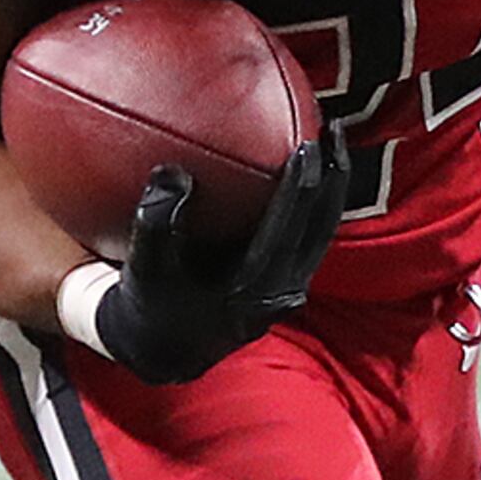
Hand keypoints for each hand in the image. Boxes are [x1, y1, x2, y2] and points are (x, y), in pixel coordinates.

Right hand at [89, 130, 347, 383]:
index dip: (301, 185)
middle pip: (320, 227)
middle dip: (333, 176)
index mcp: (251, 287)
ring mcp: (290, 289)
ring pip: (324, 232)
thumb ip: (154, 221)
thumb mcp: (143, 267)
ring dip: (333, 187)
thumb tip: (174, 173)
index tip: (309, 143)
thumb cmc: (150, 303)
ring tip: (336, 142)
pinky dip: (318, 203)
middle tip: (336, 129)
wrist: (164, 350)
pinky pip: (312, 237)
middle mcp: (281, 290)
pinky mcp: (288, 283)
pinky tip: (316, 169)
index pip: (288, 228)